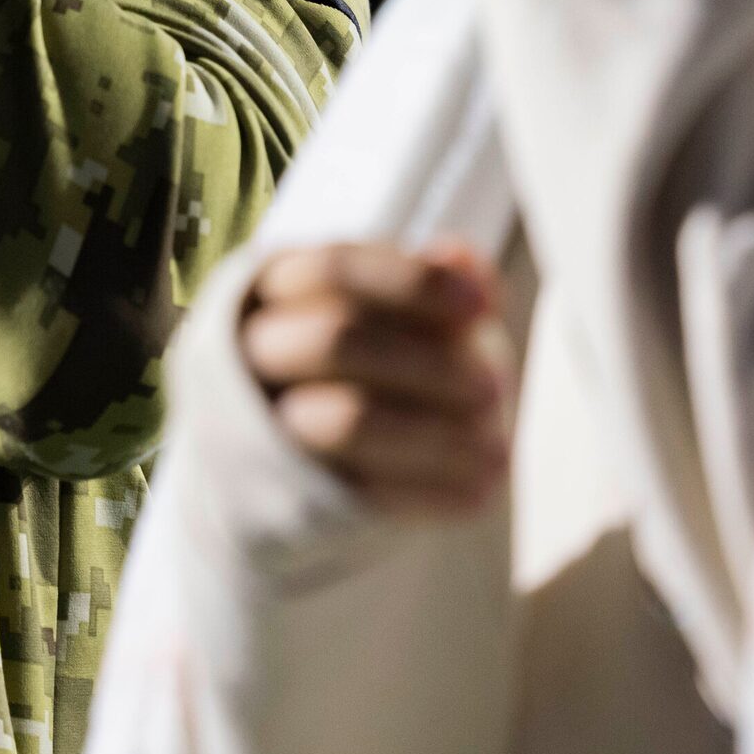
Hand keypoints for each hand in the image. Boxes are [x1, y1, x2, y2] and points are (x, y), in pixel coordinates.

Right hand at [242, 241, 511, 516]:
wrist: (282, 461)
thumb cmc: (352, 363)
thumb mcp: (377, 311)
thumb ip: (422, 284)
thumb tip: (460, 257)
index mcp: (269, 294)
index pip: (333, 271)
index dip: (410, 284)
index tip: (481, 306)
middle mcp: (256, 354)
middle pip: (333, 342)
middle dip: (425, 362)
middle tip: (497, 385)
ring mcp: (266, 427)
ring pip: (345, 422)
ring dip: (432, 431)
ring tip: (498, 445)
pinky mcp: (291, 496)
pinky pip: (364, 493)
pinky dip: (431, 493)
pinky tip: (481, 490)